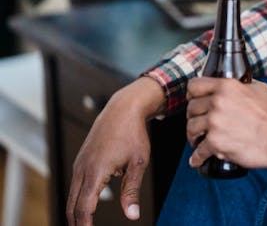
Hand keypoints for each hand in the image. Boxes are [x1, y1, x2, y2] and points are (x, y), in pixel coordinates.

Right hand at [66, 77, 164, 225]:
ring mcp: (79, 164)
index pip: (84, 208)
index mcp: (95, 172)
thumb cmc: (134, 134)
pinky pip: (75, 185)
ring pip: (72, 196)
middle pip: (72, 206)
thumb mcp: (138, 163)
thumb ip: (132, 191)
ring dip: (76, 213)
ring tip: (86, 225)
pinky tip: (86, 208)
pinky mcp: (81, 160)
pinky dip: (78, 200)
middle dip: (77, 223)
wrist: (123, 108)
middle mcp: (82, 169)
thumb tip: (132, 216)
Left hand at [186, 78, 266, 169]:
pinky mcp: (216, 143)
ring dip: (193, 136)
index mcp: (226, 87)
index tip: (194, 99)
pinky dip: (197, 157)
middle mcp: (218, 102)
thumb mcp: (260, 89)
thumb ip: (243, 86)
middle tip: (199, 123)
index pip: (194, 85)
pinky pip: (198, 151)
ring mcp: (215, 123)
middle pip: (191, 108)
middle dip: (194, 116)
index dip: (192, 94)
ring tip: (198, 140)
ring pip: (191, 128)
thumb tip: (237, 86)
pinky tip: (197, 159)